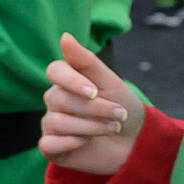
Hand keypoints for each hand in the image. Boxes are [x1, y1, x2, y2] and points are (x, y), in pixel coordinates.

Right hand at [39, 32, 141, 176]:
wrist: (134, 140)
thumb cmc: (121, 106)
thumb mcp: (110, 82)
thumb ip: (86, 61)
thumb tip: (64, 36)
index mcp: (67, 80)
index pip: (54, 71)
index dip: (72, 81)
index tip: (95, 91)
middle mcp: (54, 100)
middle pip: (60, 99)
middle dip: (95, 108)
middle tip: (118, 114)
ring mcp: (51, 124)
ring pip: (58, 122)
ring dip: (91, 127)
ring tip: (111, 128)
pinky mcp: (51, 148)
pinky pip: (48, 144)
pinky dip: (72, 143)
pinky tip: (87, 142)